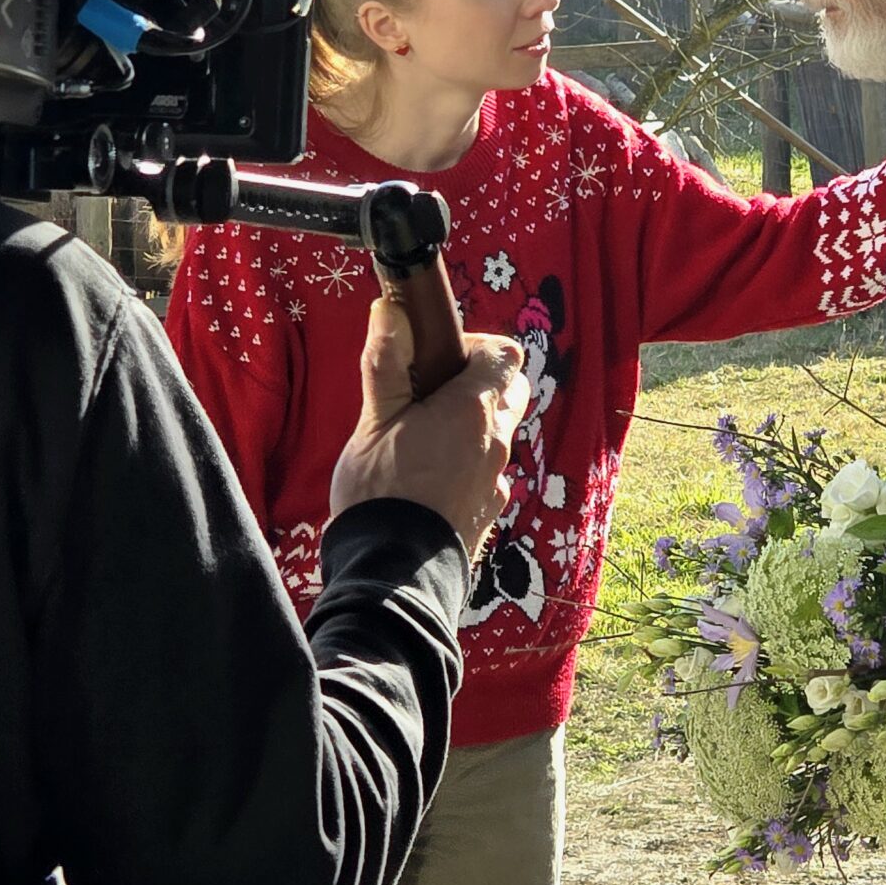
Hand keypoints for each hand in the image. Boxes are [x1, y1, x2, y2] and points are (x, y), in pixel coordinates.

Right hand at [329, 297, 529, 560]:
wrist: (393, 574)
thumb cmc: (380, 492)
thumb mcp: (374, 421)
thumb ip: (386, 363)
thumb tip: (391, 310)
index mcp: (474, 410)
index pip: (505, 354)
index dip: (475, 347)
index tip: (437, 359)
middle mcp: (498, 443)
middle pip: (511, 391)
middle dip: (480, 383)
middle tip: (431, 395)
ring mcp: (497, 481)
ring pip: (499, 434)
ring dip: (471, 426)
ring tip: (422, 440)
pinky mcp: (489, 512)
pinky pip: (488, 473)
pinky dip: (467, 464)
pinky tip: (428, 479)